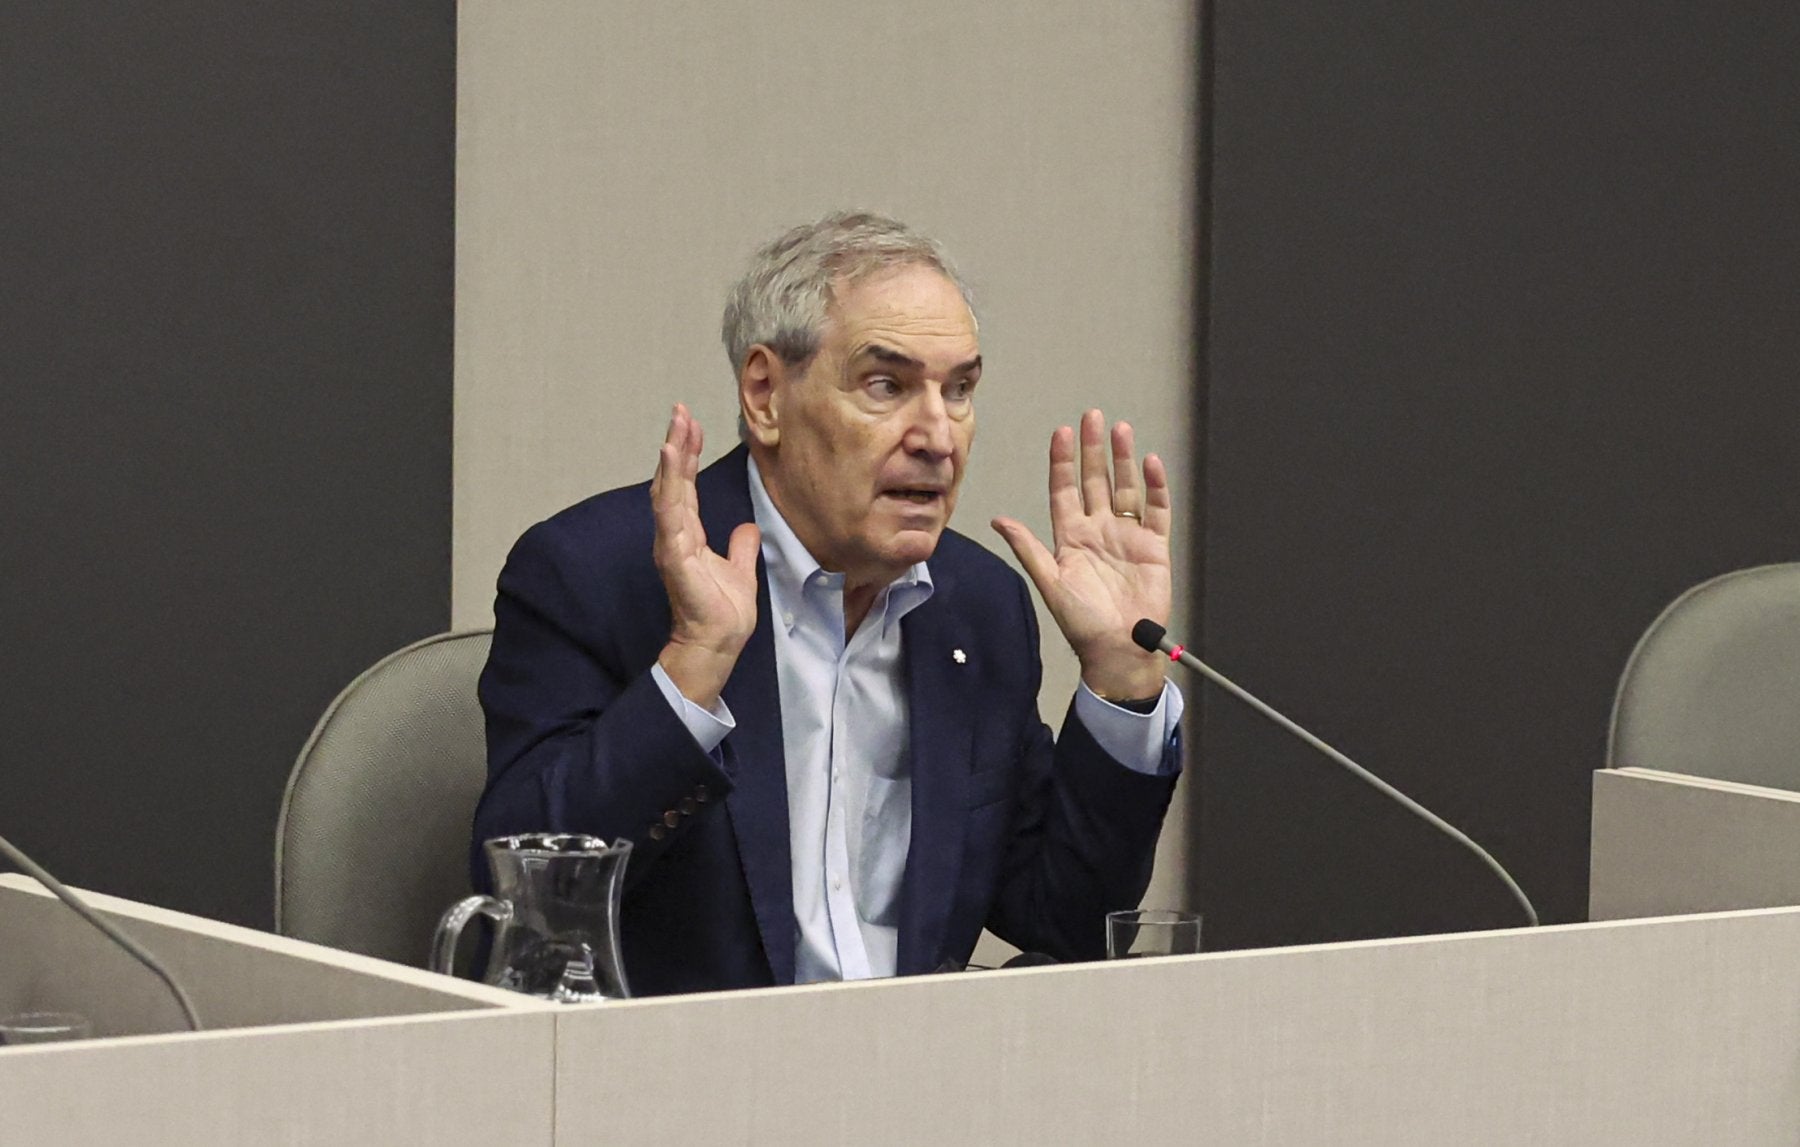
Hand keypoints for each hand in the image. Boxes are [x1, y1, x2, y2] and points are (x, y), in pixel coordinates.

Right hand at [652, 404, 760, 707]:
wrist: (719, 641)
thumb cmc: (723, 611)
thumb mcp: (739, 569)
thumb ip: (740, 547)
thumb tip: (747, 528)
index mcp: (687, 535)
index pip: (686, 487)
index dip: (688, 456)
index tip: (691, 425)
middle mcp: (675, 534)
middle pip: (673, 480)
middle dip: (678, 445)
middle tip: (681, 411)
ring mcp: (672, 542)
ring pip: (669, 489)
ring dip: (673, 456)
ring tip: (676, 425)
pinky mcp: (674, 553)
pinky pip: (671, 512)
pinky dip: (671, 483)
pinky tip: (673, 457)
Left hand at [992, 409, 1171, 700]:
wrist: (1118, 648)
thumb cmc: (1081, 622)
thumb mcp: (1049, 582)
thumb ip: (1028, 548)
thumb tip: (999, 520)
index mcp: (1071, 537)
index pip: (1065, 490)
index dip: (1063, 461)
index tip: (1062, 433)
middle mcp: (1098, 530)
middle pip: (1095, 480)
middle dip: (1093, 449)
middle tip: (1092, 417)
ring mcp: (1127, 536)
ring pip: (1125, 488)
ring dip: (1123, 460)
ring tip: (1121, 429)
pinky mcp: (1154, 546)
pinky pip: (1156, 509)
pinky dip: (1155, 486)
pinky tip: (1149, 463)